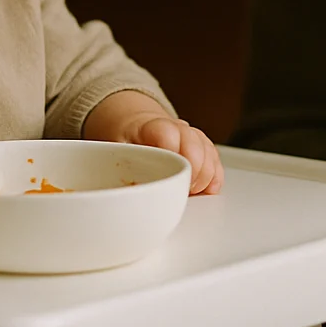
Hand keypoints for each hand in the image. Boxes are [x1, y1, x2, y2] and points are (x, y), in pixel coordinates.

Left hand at [83, 90, 223, 194]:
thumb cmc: (122, 142)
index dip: (175, 157)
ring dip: (204, 176)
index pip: (168, 135)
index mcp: (150, 127)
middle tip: (181, 192)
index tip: (174, 181)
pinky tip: (206, 189)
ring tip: (190, 193)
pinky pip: (215, 159)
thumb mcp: (110, 151)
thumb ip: (115, 169)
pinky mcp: (201, 147)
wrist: (132, 127)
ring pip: (208, 152)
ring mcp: (190, 136)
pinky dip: (213, 177)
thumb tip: (116, 199)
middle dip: (193, 172)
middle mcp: (176, 128)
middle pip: (195, 145)